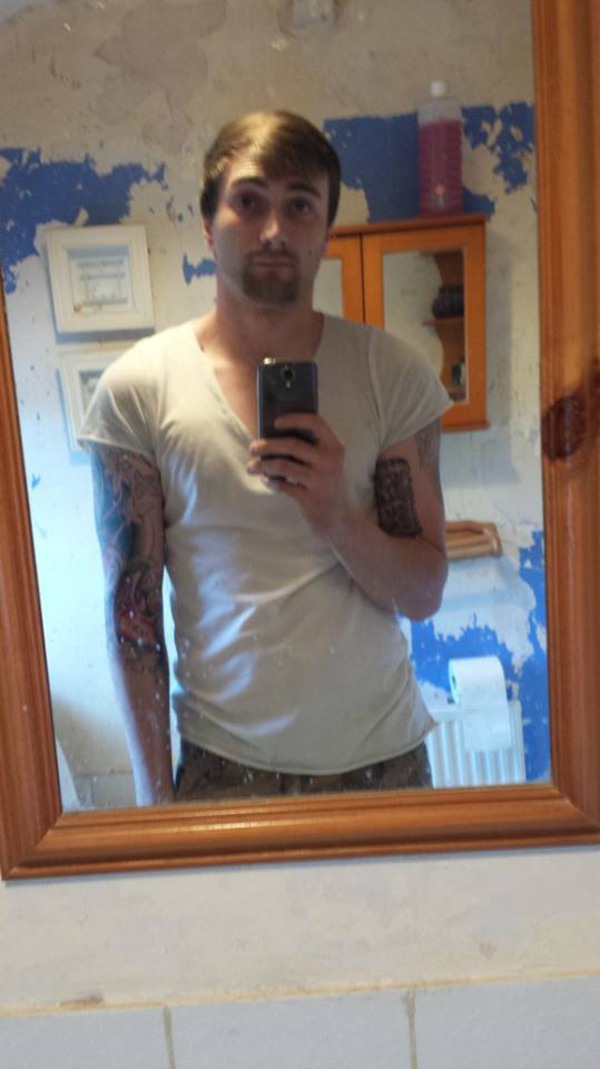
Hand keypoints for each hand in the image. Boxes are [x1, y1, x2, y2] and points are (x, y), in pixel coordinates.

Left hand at [247, 412, 350, 536]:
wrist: (341, 519)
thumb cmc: (327, 485)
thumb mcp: (327, 464)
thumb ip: (310, 449)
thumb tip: (274, 437)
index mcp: (334, 447)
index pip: (315, 423)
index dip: (294, 418)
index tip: (275, 422)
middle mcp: (330, 461)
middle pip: (292, 445)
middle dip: (268, 445)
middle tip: (252, 448)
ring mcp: (321, 481)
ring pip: (283, 466)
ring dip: (263, 465)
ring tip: (251, 466)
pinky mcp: (311, 499)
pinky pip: (283, 486)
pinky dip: (271, 482)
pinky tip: (266, 480)